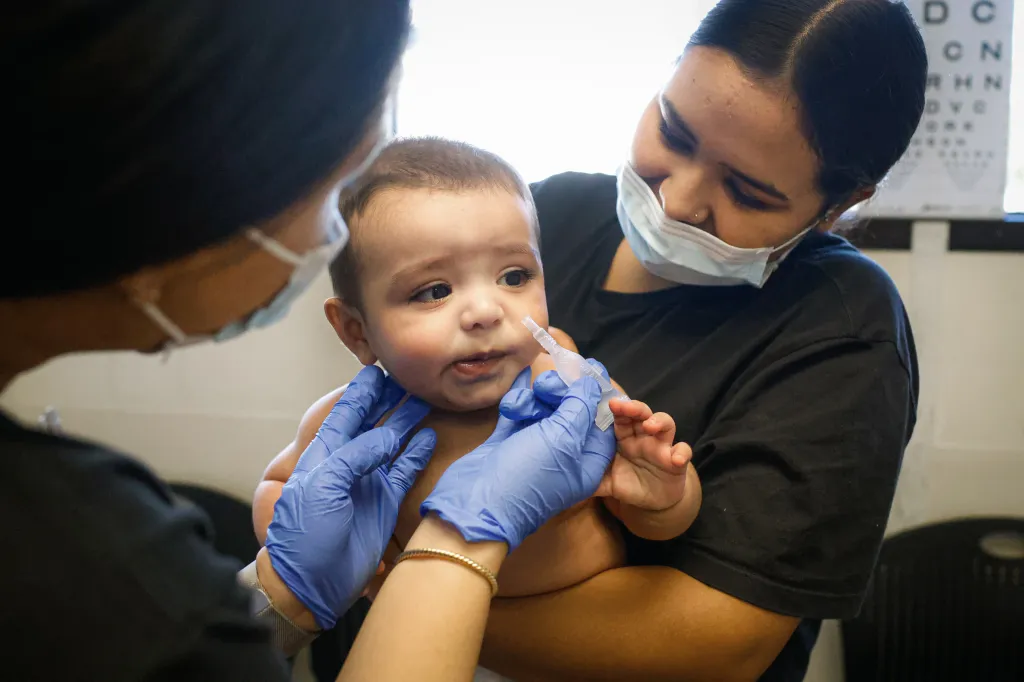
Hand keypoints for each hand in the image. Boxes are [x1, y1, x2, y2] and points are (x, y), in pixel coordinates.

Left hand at [265, 365, 435, 628]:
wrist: (310, 582)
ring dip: (407, 422)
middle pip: (371, 423)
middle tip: (409, 379)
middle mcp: (347, 464)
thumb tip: (387, 435)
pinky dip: (417, 453)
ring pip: (392, 443)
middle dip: (388, 400)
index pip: (344, 414)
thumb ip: (354, 456)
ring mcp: (368, 482)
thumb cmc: (305, 534)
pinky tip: (429, 436)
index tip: (378, 370)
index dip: (360, 392)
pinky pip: (405, 470)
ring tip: (425, 401)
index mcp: (324, 455)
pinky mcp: (386, 502)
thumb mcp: (322, 486)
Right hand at [421, 368, 614, 549]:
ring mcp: (535, 448)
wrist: (475, 506)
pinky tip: (515, 388)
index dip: (597, 394)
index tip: (590, 366)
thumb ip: (580, 407)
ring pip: (544, 409)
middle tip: (548, 386)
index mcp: (587, 461)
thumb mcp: (562, 439)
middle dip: (561, 393)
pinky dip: (518, 400)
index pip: (602, 421)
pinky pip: (520, 412)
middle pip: (571, 410)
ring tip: (521, 405)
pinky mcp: (510, 442)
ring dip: (534, 399)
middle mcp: (564, 454)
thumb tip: (591, 383)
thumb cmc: (527, 475)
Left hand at [596, 399, 691, 509]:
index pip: (620, 418)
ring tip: (649, 426)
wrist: (652, 502)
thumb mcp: (606, 482)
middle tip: (622, 406)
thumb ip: (590, 478)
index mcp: (625, 438)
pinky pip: (684, 452)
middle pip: (641, 413)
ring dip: (658, 421)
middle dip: (633, 408)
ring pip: (665, 424)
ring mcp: (661, 447)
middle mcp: (644, 437)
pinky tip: (675, 459)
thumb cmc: (628, 483)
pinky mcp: (676, 461)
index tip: (606, 404)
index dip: (615, 410)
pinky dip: (682, 453)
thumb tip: (566, 480)